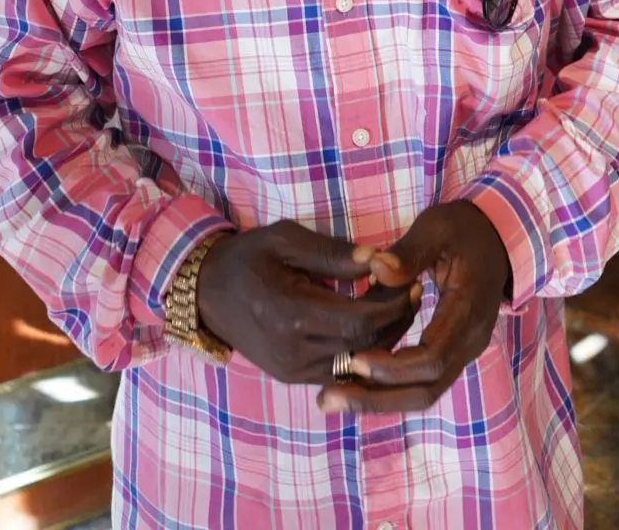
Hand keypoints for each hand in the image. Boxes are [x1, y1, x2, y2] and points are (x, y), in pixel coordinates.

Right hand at [197, 220, 421, 384]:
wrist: (207, 292)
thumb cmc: (248, 257)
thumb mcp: (286, 239)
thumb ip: (333, 253)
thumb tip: (378, 259)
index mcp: (291, 314)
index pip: (359, 321)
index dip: (391, 304)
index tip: (408, 279)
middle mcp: (293, 351)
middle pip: (364, 346)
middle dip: (395, 319)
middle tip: (411, 289)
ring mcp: (292, 370)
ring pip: (356, 364)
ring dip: (383, 338)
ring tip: (398, 305)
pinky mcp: (292, 377)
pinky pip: (340, 371)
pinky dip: (363, 351)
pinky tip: (374, 325)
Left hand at [317, 201, 509, 415]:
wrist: (496, 238)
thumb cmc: (462, 229)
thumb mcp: (436, 228)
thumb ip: (409, 252)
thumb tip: (376, 268)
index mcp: (467, 310)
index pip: (431, 359)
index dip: (391, 366)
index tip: (353, 360)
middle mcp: (470, 341)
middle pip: (427, 389)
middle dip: (378, 398)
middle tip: (330, 397)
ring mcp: (465, 350)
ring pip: (426, 392)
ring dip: (380, 399)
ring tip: (334, 398)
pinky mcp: (454, 351)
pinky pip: (424, 380)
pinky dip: (391, 387)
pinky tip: (356, 382)